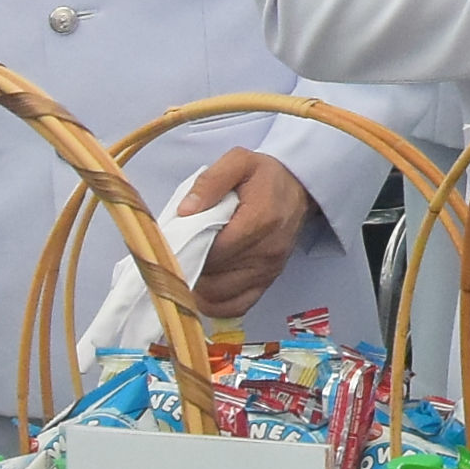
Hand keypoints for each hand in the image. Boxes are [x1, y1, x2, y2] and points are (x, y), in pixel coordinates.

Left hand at [171, 147, 309, 317]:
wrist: (297, 187)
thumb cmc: (264, 175)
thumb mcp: (238, 161)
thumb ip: (210, 181)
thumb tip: (185, 212)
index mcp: (260, 220)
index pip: (216, 251)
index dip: (189, 251)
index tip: (172, 243)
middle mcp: (267, 251)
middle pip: (216, 277)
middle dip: (190, 269)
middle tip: (174, 256)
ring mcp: (269, 270)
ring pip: (222, 295)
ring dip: (199, 287)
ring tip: (187, 268)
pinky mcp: (268, 281)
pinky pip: (238, 306)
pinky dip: (215, 304)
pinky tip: (202, 290)